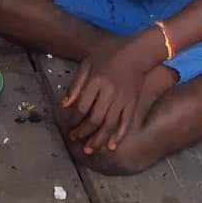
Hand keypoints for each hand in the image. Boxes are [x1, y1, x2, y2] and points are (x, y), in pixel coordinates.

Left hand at [62, 35, 158, 155]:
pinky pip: (125, 123)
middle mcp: (109, 91)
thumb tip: (64, 105)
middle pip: (94, 119)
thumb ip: (76, 84)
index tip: (69, 126)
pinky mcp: (132, 103)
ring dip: (98, 139)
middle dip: (83, 132)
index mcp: (96, 80)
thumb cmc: (109, 55)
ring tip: (89, 149)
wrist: (137, 53)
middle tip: (75, 139)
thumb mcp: (87, 63)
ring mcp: (122, 99)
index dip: (73, 120)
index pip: (82, 106)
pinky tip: (111, 146)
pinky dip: (119, 136)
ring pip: (109, 125)